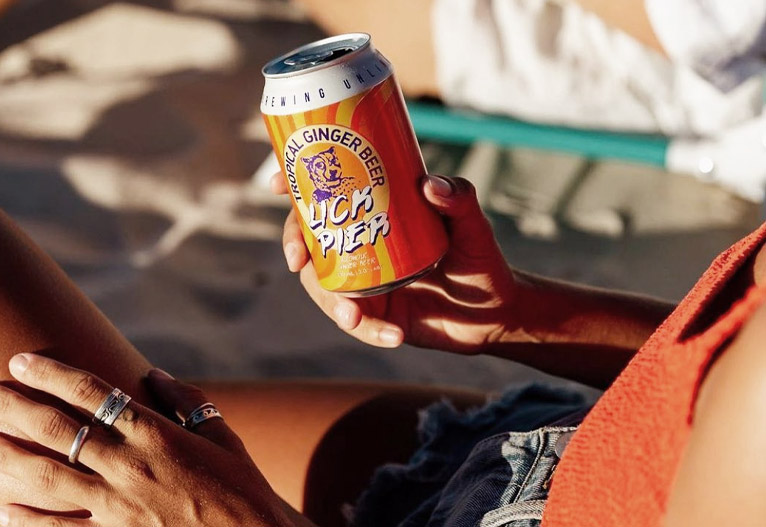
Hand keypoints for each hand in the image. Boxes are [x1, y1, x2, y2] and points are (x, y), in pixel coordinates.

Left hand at [0, 354, 291, 526]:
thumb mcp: (222, 434)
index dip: (53, 374)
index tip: (22, 362)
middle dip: (16, 406)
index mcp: (155, 433)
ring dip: (9, 453)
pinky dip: (25, 517)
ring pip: (46, 475)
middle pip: (58, 428)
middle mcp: (128, 464)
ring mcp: (116, 505)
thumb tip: (154, 373)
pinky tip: (0, 506)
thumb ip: (188, 400)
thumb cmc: (240, 485)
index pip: (93, 393)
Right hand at [273, 173, 518, 353]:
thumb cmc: (481, 259)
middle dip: (296, 250)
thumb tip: (430, 185)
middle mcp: (361, 250)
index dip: (294, 189)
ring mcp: (365, 284)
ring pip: (324, 289)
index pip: (325, 198)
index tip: (277, 186)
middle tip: (300, 261)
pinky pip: (360, 325)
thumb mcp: (471, 224)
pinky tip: (393, 334)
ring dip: (330, 302)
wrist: (497, 312)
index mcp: (374, 217)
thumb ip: (458, 199)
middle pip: (310, 243)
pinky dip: (371, 331)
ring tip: (352, 316)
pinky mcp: (376, 317)